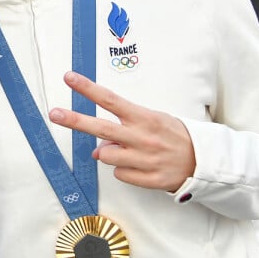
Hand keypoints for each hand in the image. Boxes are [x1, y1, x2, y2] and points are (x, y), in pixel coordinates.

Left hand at [48, 72, 195, 191]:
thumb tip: (99, 145)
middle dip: (74, 120)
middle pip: (100, 128)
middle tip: (54, 113)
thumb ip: (125, 127)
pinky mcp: (149, 179)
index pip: (110, 100)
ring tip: (127, 151)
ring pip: (105, 156)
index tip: (70, 78)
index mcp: (144, 118)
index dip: (88, 89)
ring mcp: (145, 159)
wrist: (205, 162)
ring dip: (108, 153)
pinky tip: (139, 166)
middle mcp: (142, 137)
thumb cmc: (174, 136)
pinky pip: (120, 175)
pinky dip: (125, 170)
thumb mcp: (154, 121)